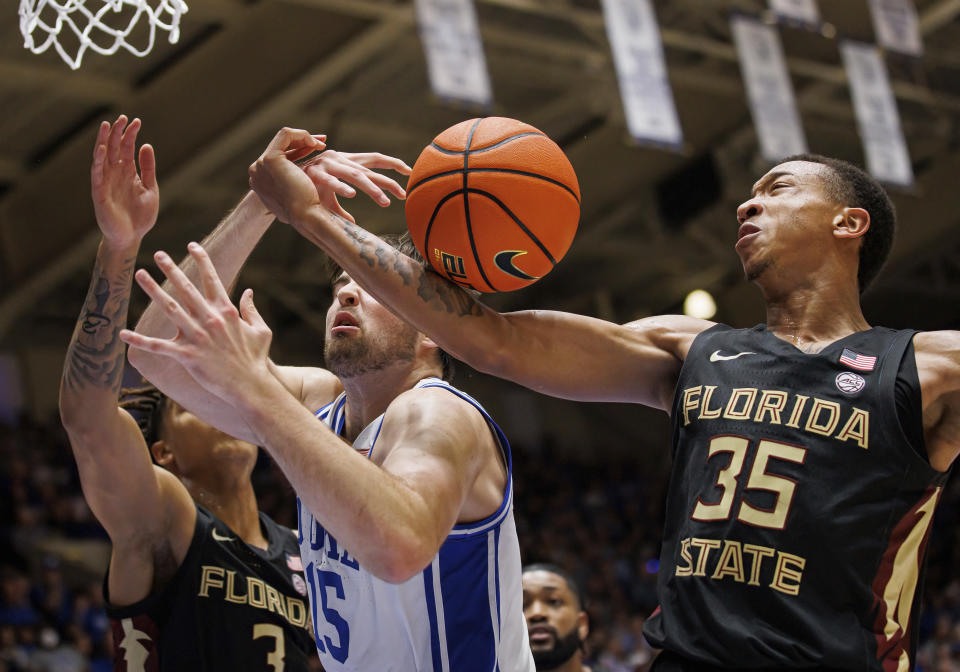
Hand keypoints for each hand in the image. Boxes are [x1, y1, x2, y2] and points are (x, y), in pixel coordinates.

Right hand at [91, 115, 158, 247]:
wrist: (131, 238)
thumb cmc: (140, 216)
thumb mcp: (150, 189)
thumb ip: (148, 168)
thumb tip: (146, 145)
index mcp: (127, 173)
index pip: (127, 149)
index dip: (131, 135)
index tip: (137, 121)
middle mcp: (115, 175)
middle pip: (114, 149)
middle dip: (118, 133)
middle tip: (123, 117)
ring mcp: (106, 183)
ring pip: (102, 158)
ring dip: (104, 142)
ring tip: (107, 126)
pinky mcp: (99, 194)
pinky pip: (97, 175)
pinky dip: (99, 162)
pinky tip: (103, 149)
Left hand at [118, 242, 273, 407]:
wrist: (250, 385)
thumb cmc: (256, 359)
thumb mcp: (262, 330)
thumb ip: (252, 310)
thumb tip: (248, 291)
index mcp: (226, 311)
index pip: (212, 279)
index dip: (202, 259)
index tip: (192, 245)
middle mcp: (209, 319)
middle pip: (185, 288)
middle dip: (170, 269)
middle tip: (157, 254)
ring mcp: (196, 337)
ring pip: (169, 308)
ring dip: (152, 290)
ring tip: (139, 274)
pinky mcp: (186, 355)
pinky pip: (158, 346)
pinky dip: (139, 340)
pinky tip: (123, 333)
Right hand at [248, 127, 327, 224]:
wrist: (306, 217)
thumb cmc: (307, 212)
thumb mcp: (296, 199)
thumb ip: (292, 190)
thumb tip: (299, 190)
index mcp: (261, 180)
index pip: (278, 157)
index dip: (298, 151)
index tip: (315, 149)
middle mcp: (257, 171)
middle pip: (280, 147)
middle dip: (302, 142)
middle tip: (321, 143)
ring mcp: (260, 165)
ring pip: (283, 139)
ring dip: (303, 138)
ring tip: (320, 145)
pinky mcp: (270, 159)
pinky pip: (286, 135)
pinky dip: (302, 135)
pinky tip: (315, 144)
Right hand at [301, 150, 410, 222]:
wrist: (278, 179)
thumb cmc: (306, 188)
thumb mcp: (327, 200)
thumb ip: (341, 210)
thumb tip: (352, 225)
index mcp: (346, 163)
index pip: (374, 159)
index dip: (393, 163)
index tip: (410, 171)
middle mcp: (340, 161)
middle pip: (370, 170)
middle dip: (388, 183)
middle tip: (403, 195)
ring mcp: (328, 166)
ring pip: (355, 176)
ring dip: (372, 189)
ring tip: (385, 202)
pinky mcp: (315, 175)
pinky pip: (331, 182)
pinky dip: (341, 188)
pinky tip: (352, 195)